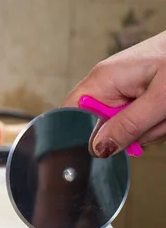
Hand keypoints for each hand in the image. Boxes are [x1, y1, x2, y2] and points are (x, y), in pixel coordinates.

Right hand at [63, 30, 165, 157]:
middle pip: (102, 126)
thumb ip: (128, 125)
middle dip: (131, 133)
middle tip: (156, 122)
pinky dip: (157, 123)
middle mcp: (107, 82)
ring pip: (125, 127)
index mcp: (103, 79)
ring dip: (151, 128)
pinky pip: (139, 120)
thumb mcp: (160, 100)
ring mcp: (123, 88)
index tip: (108, 147)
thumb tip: (97, 148)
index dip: (82, 134)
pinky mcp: (139, 93)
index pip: (70, 113)